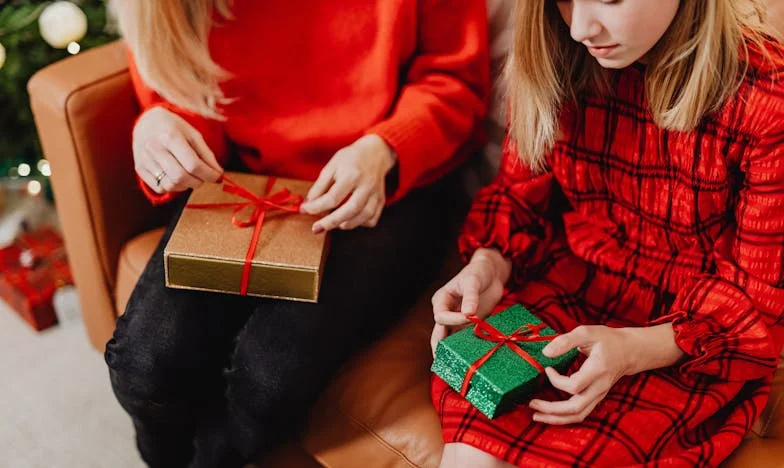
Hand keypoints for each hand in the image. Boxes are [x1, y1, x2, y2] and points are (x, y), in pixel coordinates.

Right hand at [133, 107, 222, 193]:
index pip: (193, 164)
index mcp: (170, 136)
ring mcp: (144, 159)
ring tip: (191, 177)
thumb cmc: (174, 128)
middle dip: (198, 182)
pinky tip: (178, 178)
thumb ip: (207, 154)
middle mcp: (154, 148)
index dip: (208, 174)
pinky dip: (174, 188)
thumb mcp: (193, 135)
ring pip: (171, 185)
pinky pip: (160, 188)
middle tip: (204, 178)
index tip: (217, 176)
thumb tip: (218, 174)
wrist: (146, 122)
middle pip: (181, 177)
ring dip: (186, 186)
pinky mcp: (139, 168)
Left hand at [299, 134, 395, 232]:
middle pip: (350, 210)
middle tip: (316, 228)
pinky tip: (350, 219)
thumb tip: (309, 205)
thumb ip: (320, 186)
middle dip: (331, 222)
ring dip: (346, 224)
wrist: (374, 153)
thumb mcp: (332, 166)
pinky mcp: (381, 201)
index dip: (317, 207)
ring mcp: (376, 194)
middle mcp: (366, 186)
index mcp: (352, 175)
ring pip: (364, 217)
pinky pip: (372, 219)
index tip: (305, 210)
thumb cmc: (351, 159)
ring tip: (333, 223)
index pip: (333, 197)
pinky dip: (360, 223)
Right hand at [430, 249, 510, 355]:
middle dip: (441, 348)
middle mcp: (446, 312)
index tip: (470, 316)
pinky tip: (472, 357)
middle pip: (439, 334)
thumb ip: (470, 297)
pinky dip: (468, 347)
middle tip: (443, 365)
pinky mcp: (470, 325)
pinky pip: (465, 338)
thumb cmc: (478, 272)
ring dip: (454, 351)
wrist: (491, 273)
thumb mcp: (473, 281)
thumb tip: (468, 314)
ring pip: (451, 339)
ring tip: (457, 367)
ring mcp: (457, 320)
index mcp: (441, 300)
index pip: (440, 316)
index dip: (453, 319)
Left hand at [529, 323, 682, 424]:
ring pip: (578, 415)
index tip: (547, 368)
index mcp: (597, 370)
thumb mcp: (587, 332)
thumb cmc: (606, 340)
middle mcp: (599, 387)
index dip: (556, 380)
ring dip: (556, 418)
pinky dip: (564, 417)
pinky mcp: (595, 398)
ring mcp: (598, 395)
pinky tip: (550, 414)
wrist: (628, 351)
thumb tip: (546, 353)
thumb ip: (565, 341)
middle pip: (575, 408)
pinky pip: (580, 413)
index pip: (575, 385)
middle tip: (531, 404)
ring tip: (536, 415)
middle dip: (551, 409)